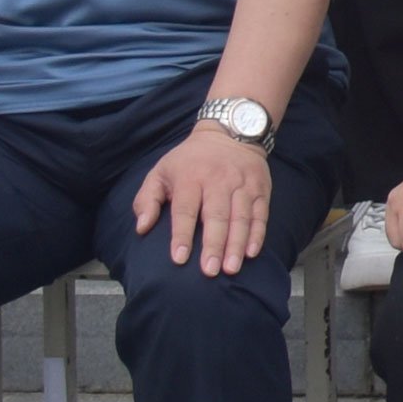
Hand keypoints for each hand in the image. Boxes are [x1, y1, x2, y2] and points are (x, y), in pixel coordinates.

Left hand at [129, 123, 278, 274]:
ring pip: (240, 217)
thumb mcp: (161, 171)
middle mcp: (218, 180)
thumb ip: (147, 199)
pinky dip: (257, 234)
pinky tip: (251, 253)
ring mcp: (242, 184)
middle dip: (213, 245)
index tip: (178, 258)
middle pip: (216, 215)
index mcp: (190, 177)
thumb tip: (141, 228)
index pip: (185, 209)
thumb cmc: (189, 160)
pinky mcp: (260, 188)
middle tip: (210, 270)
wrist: (230, 131)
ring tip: (231, 268)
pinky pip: (261, 213)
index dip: (181, 234)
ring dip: (236, 244)